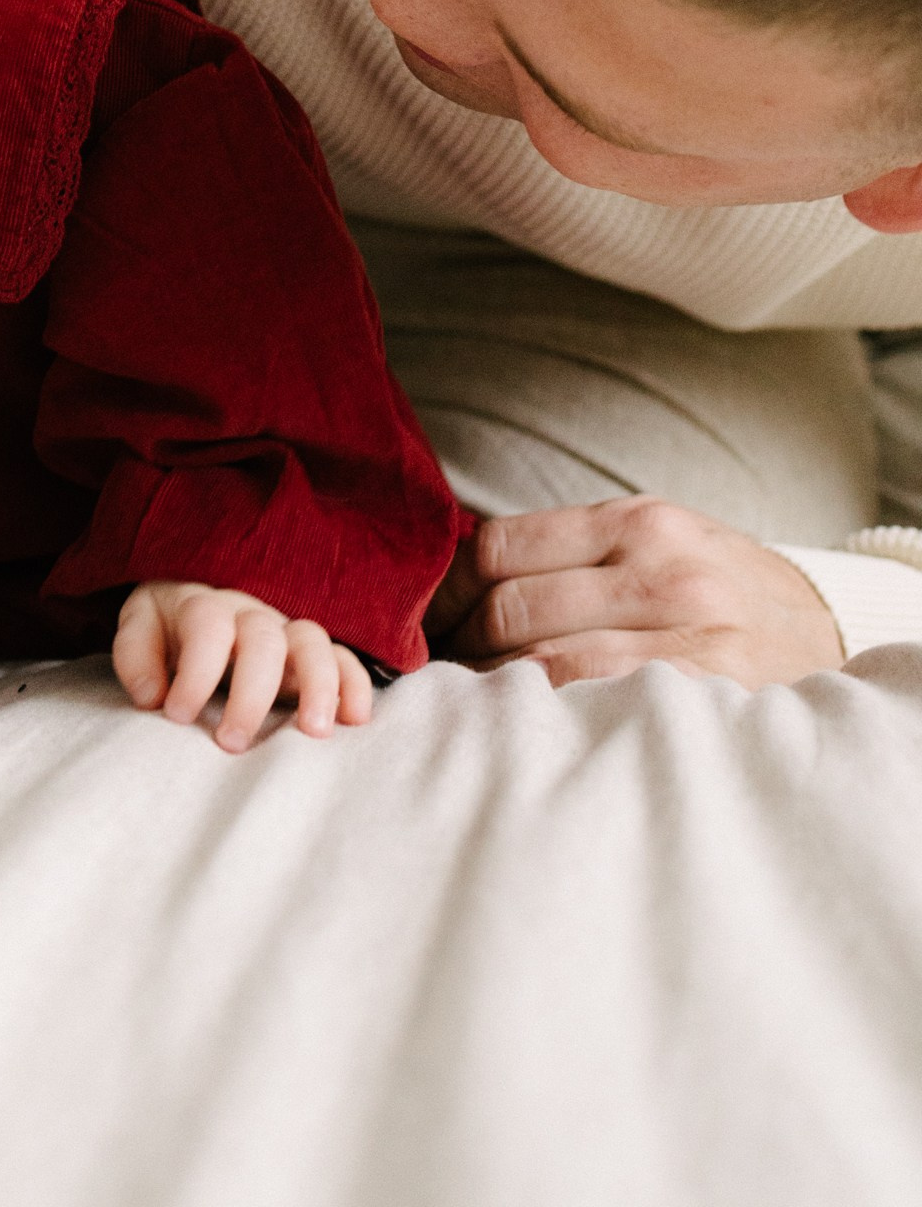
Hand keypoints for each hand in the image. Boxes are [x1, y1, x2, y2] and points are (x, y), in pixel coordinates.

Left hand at [114, 579, 374, 747]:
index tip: (177, 715)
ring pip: (312, 642)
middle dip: (251, 693)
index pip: (207, 625)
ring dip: (317, 685)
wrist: (195, 606)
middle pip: (262, 638)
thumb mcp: (139, 629)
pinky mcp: (312, 655)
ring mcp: (286, 632)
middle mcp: (250, 615)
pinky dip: (354, 684)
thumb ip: (136, 656)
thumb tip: (153, 695)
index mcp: (204, 606)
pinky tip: (355, 720)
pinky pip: (342, 658)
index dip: (195, 671)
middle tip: (232, 745)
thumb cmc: (167, 629)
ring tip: (313, 734)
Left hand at [430, 497, 843, 688]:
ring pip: (539, 662)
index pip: (498, 547)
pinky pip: (587, 706)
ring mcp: (682, 631)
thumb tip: (456, 583)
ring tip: (466, 707)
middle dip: (456, 647)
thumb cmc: (719, 590)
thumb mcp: (657, 543)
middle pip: (509, 607)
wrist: (826, 636)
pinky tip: (521, 730)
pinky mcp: (698, 692)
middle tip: (436, 675)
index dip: (444, 592)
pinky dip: (540, 719)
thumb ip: (572, 554)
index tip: (424, 622)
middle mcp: (658, 566)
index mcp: (635, 521)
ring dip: (487, 691)